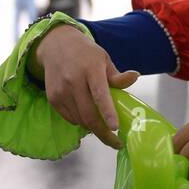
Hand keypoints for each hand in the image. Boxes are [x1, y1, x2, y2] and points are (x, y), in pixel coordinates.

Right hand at [33, 24, 137, 147]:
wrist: (55, 45)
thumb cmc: (86, 54)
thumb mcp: (104, 59)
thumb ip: (117, 75)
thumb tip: (135, 77)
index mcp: (91, 69)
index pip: (100, 93)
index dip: (107, 112)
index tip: (115, 128)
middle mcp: (74, 80)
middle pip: (88, 114)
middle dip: (103, 133)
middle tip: (116, 143)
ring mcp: (61, 90)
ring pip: (79, 119)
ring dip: (93, 127)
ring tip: (103, 125)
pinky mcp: (53, 98)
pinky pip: (70, 118)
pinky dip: (80, 121)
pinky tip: (87, 115)